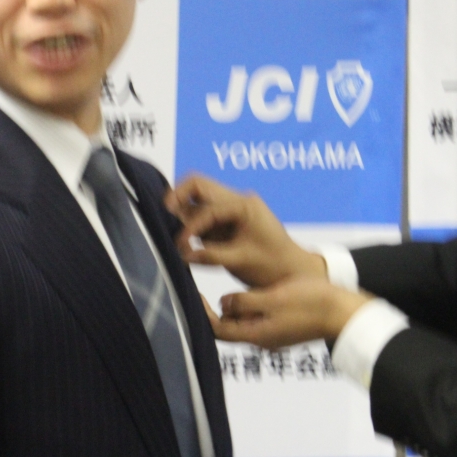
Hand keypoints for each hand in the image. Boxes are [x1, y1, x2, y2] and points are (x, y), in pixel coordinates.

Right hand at [166, 173, 325, 288]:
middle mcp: (237, 201)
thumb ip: (210, 255)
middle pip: (198, 185)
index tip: (182, 247)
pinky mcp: (226, 222)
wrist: (293, 272)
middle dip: (178, 197)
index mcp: (244, 205)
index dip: (191, 226)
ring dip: (183, 213)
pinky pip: (202, 215)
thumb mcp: (241, 261)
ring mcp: (231, 210)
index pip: (207, 207)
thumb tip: (182, 253)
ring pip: (198, 199)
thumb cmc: (272, 266)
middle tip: (164, 215)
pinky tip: (184, 240)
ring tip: (175, 234)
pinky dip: (190, 224)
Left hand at [204, 276, 368, 350]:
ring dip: (234, 309)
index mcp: (257, 335)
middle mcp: (263, 339)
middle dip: (216, 313)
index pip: (219, 330)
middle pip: (230, 329)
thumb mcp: (272, 298)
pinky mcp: (284, 328)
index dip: (203, 315)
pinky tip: (251, 294)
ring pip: (245, 324)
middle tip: (204, 291)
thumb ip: (245, 301)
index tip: (194, 295)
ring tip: (226, 291)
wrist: (343, 312)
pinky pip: (259, 320)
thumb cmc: (310, 303)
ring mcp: (274, 335)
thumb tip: (223, 304)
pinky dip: (250, 308)